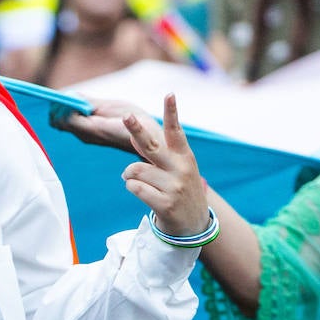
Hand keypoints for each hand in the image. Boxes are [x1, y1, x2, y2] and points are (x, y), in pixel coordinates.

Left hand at [61, 97, 158, 150]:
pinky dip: (70, 112)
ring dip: (64, 108)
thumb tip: (70, 97)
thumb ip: (90, 102)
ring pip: (61, 122)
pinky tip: (83, 106)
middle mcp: (84, 135)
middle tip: (73, 97)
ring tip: (79, 100)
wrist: (148, 140)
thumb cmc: (134, 123)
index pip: (63, 118)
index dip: (63, 105)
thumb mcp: (113, 107)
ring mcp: (85, 136)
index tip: (72, 96)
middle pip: (57, 120)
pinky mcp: (88, 134)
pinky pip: (70, 123)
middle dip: (59, 106)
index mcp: (91, 129)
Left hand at [119, 94, 208, 236]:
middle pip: (151, 145)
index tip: (170, 94)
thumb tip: (134, 134)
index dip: (171, 113)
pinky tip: (143, 193)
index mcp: (184, 157)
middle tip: (126, 116)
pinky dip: (132, 188)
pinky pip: (134, 188)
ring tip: (139, 182)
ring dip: (129, 175)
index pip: (175, 131)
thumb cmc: (179, 189)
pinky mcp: (165, 204)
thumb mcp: (177, 168)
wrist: (194, 225)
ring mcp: (174, 187)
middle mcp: (181, 169)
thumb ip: (158, 152)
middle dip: (136, 130)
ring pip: (135, 169)